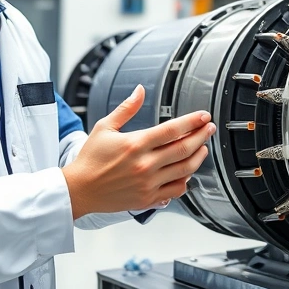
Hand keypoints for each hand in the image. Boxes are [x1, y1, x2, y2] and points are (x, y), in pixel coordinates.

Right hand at [61, 84, 214, 218]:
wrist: (79, 190)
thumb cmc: (91, 159)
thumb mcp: (105, 127)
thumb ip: (127, 108)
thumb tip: (140, 89)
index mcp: (135, 144)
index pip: (172, 130)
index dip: (192, 121)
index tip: (203, 116)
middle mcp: (144, 165)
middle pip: (184, 149)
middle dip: (201, 136)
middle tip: (209, 128)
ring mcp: (148, 184)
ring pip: (185, 170)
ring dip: (199, 157)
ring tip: (203, 148)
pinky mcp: (148, 199)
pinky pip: (176, 190)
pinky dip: (186, 180)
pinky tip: (188, 172)